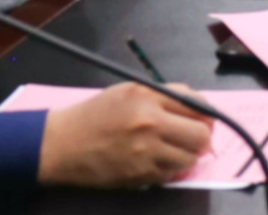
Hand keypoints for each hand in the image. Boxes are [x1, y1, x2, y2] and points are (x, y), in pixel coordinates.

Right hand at [37, 83, 213, 187]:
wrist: (60, 145)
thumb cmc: (95, 115)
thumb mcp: (129, 91)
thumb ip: (165, 96)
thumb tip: (200, 108)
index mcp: (148, 96)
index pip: (198, 105)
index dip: (207, 115)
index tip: (205, 120)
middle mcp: (149, 123)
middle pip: (201, 135)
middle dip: (202, 137)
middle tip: (193, 138)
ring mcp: (144, 152)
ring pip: (190, 159)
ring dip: (187, 156)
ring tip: (174, 151)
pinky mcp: (138, 175)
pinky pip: (171, 175)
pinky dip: (170, 170)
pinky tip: (157, 162)